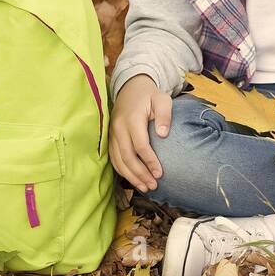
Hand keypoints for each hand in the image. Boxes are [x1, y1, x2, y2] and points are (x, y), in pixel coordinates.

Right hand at [109, 73, 171, 193]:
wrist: (130, 88)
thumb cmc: (150, 95)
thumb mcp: (162, 99)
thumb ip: (164, 115)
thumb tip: (163, 134)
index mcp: (132, 118)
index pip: (140, 145)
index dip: (150, 161)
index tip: (160, 174)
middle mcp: (118, 127)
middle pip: (127, 157)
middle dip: (140, 174)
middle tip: (153, 186)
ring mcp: (112, 134)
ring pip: (118, 160)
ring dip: (131, 176)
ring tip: (145, 188)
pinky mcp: (110, 138)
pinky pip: (114, 158)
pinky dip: (123, 171)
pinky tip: (133, 180)